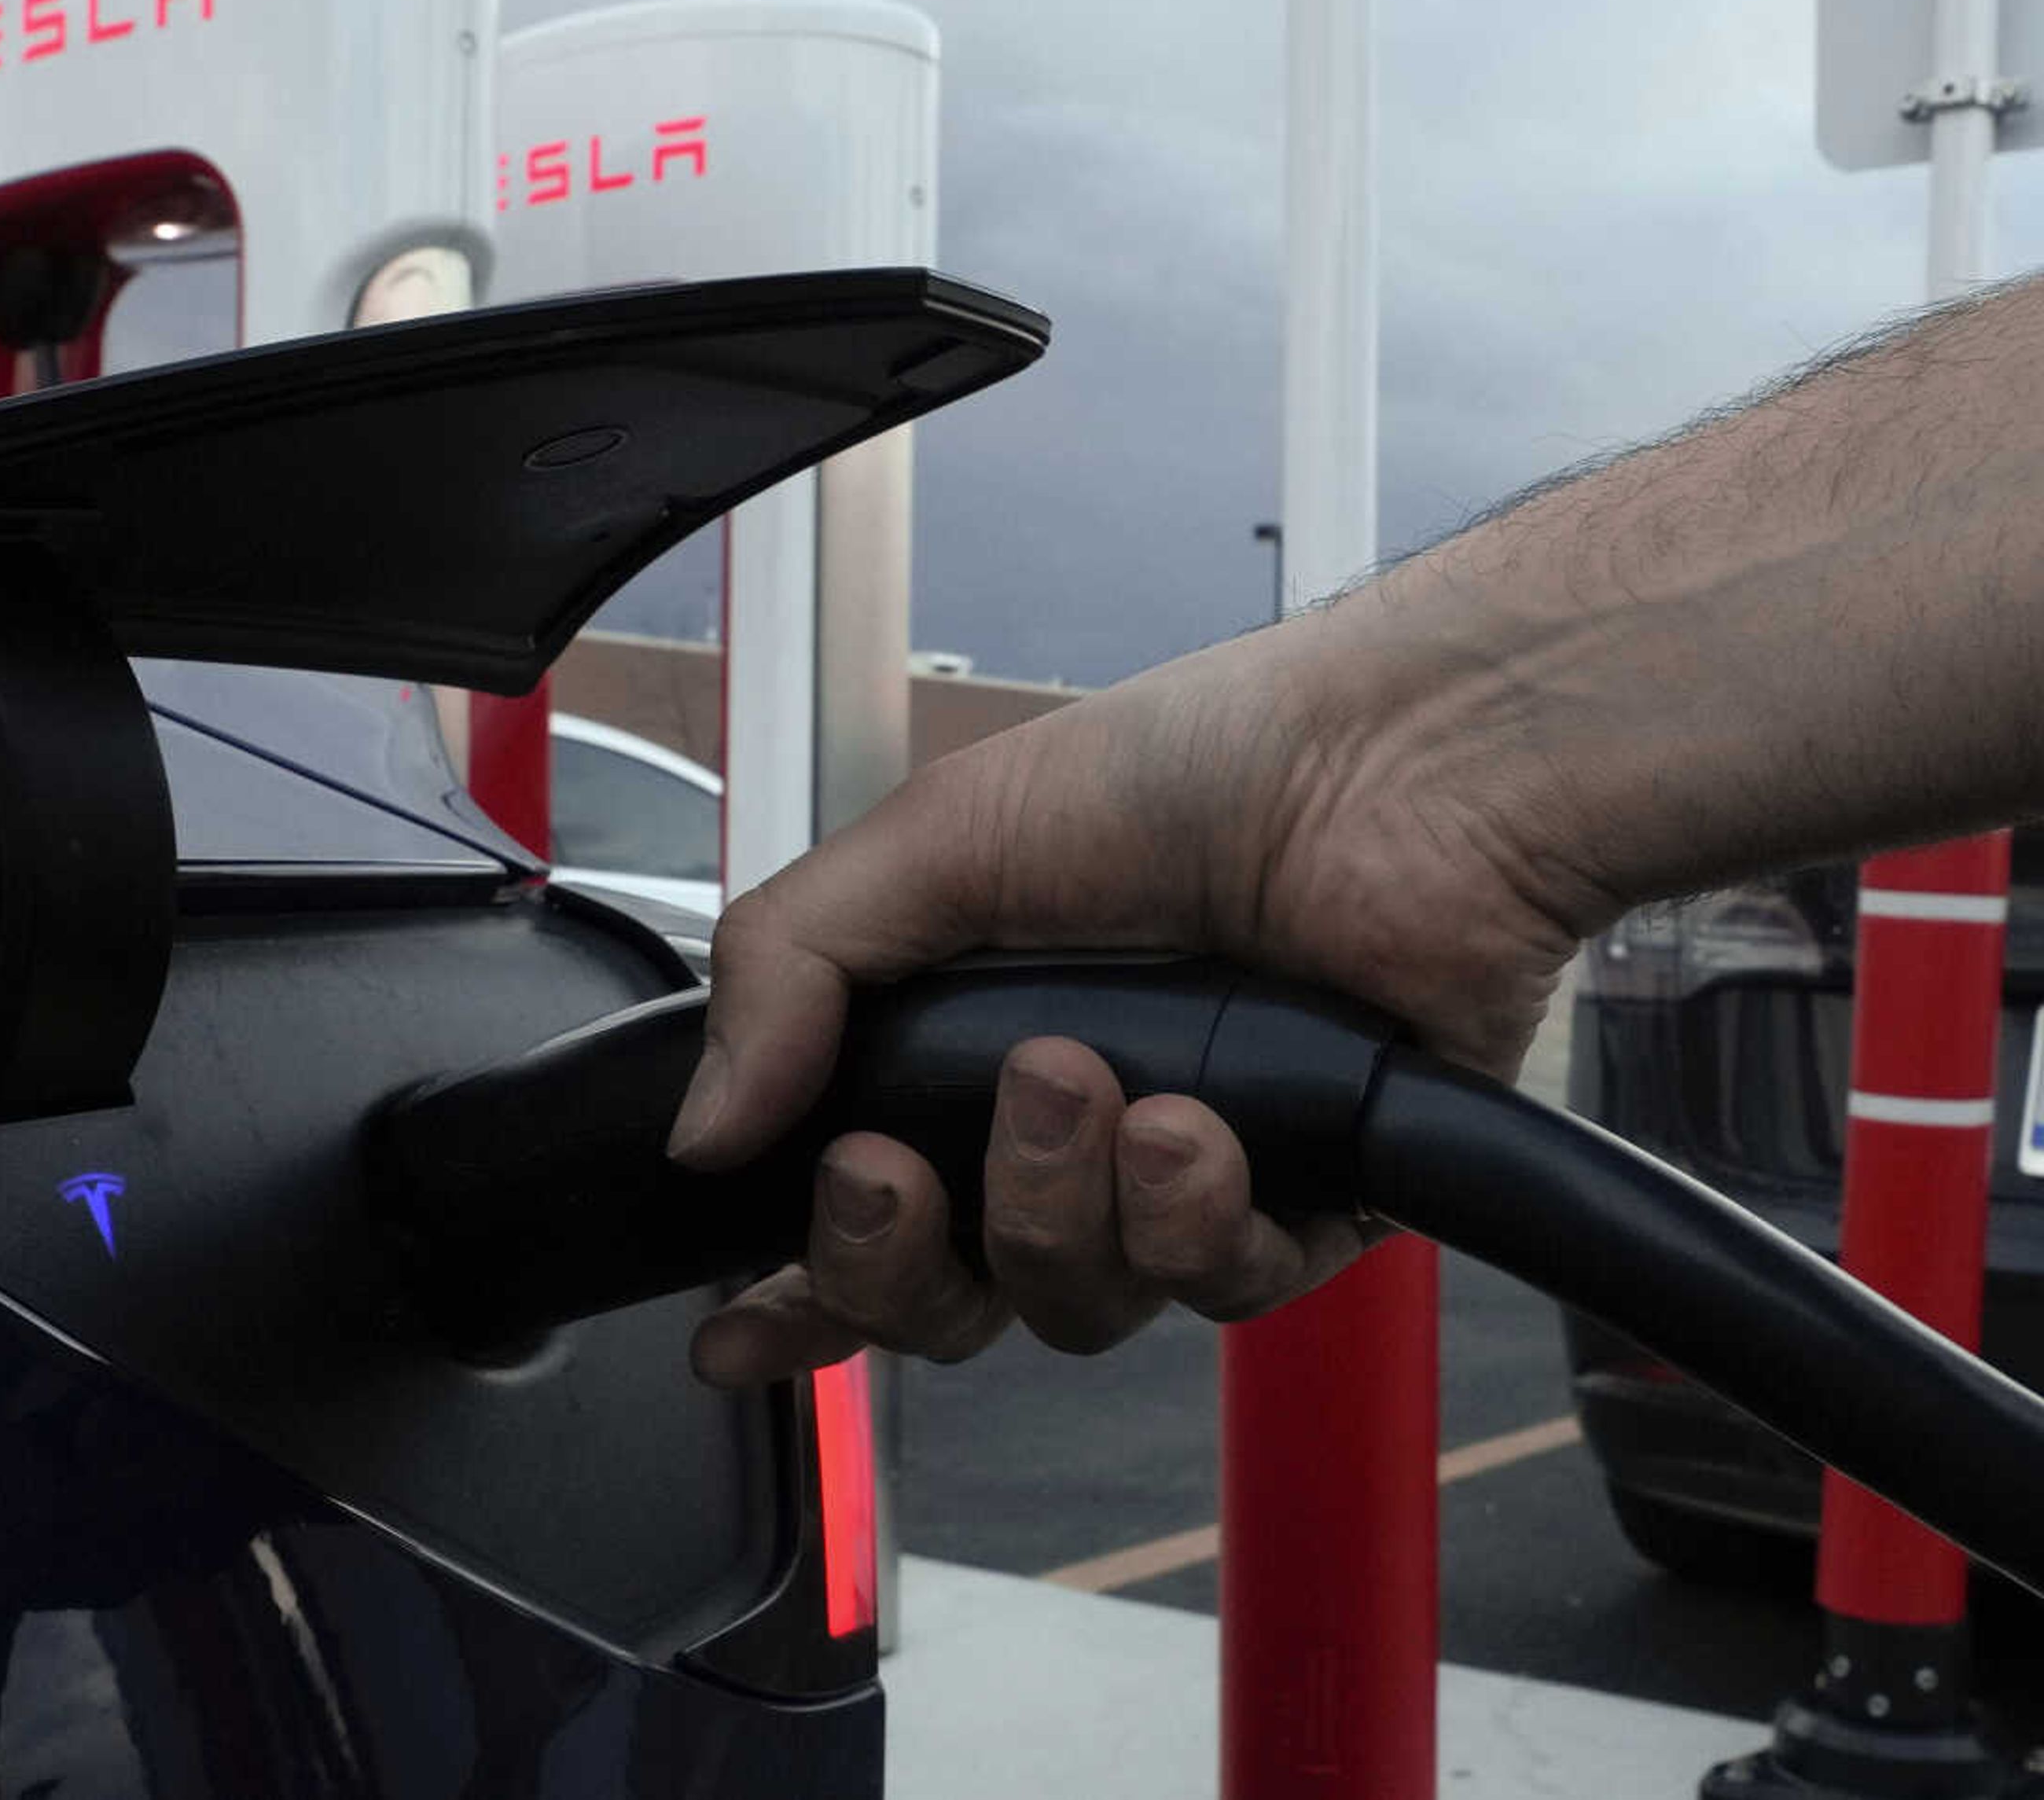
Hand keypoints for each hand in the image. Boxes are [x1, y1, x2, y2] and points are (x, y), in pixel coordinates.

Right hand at [671, 612, 1588, 1386]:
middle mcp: (1064, 1134)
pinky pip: (1216, 1295)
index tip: (736, 1333)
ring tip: (1090, 1083)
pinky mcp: (1304, 1212)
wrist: (1395, 765)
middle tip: (891, 1170)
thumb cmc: (1186, 768)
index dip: (794, 1291)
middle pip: (945, 1300)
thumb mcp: (934, 840)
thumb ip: (789, 975)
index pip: (853, 1215)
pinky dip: (1192, 1218)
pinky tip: (1200, 1126)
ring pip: (1072, 1302)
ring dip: (1055, 1204)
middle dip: (894, 1257)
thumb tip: (702, 1127)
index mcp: (959, 1052)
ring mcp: (1181, 1180)